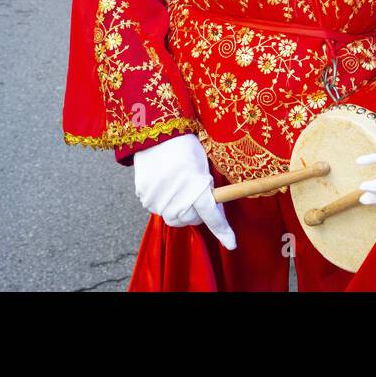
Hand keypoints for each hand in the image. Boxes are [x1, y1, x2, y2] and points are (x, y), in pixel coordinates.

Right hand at [133, 134, 235, 249]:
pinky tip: (164, 184)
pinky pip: (157, 208)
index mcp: (196, 186)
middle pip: (191, 220)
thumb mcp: (202, 166)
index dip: (223, 230)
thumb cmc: (184, 146)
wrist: (156, 132)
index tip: (231, 244)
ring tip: (178, 188)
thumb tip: (212, 210)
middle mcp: (177, 196)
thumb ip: (206, 189)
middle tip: (195, 196)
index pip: (212, 216)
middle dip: (197, 212)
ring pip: (173, 218)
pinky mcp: (144, 196)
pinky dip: (163, 202)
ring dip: (179, 210)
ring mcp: (158, 198)